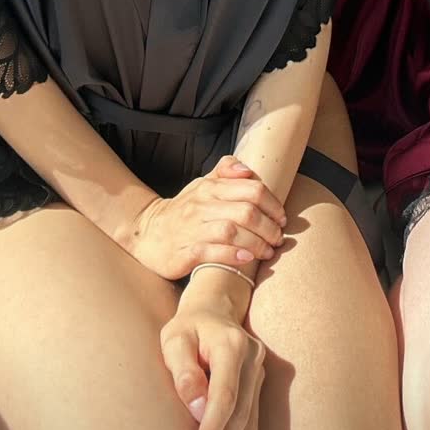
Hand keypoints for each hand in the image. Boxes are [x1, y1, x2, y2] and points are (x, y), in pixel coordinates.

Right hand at [127, 156, 285, 279]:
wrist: (147, 233)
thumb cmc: (184, 210)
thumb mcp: (203, 185)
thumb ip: (226, 171)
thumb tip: (248, 169)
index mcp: (210, 187)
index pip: (252, 189)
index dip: (273, 205)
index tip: (282, 219)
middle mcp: (201, 205)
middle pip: (246, 212)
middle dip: (269, 227)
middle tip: (278, 238)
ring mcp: (192, 229)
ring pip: (231, 231)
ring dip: (256, 243)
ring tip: (268, 251)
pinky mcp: (184, 252)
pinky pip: (212, 252)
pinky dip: (233, 255)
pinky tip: (246, 259)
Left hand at [161, 291, 264, 429]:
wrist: (214, 308)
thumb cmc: (188, 326)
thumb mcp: (175, 338)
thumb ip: (184, 370)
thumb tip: (197, 408)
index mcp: (233, 346)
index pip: (225, 397)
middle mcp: (253, 361)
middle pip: (240, 416)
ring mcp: (259, 374)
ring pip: (249, 423)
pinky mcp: (257, 387)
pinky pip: (251, 423)